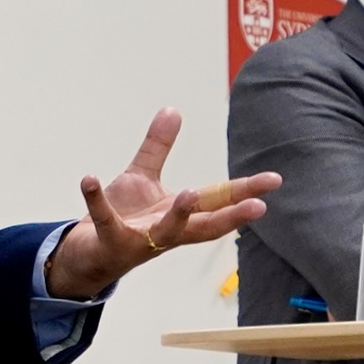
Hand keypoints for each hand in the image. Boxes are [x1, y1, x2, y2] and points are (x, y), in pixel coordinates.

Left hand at [43, 107, 279, 299]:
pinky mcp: (110, 240)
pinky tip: (89, 178)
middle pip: (207, 224)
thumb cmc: (124, 218)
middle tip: (260, 206)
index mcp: (181, 214)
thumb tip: (173, 110)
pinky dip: (96, 199)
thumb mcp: (143, 178)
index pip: (219, 200)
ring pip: (166, 231)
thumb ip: (158, 147)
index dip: (246, 191)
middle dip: (233, 215)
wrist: (89, 253)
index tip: (274, 180)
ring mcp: (141, 239)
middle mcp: (168, 231)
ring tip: (188, 192)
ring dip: (179, 213)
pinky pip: (105, 219)